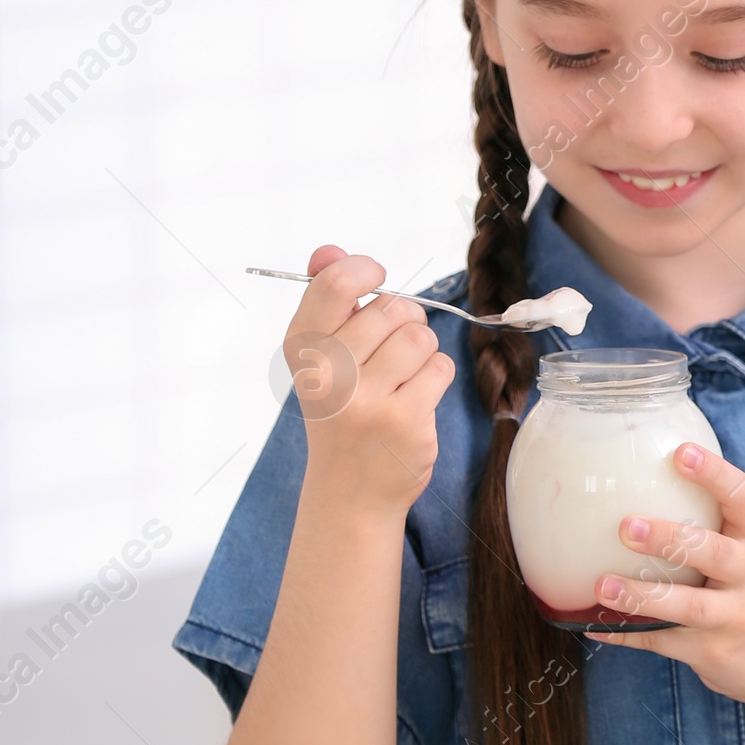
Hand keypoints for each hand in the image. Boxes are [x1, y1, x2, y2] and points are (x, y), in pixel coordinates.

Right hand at [285, 246, 454, 518]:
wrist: (349, 493)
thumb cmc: (341, 413)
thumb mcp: (321, 359)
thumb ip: (327, 300)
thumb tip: (328, 250)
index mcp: (303, 351)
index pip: (336, 283)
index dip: (365, 270)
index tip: (375, 278)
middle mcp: (329, 375)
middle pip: (392, 308)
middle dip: (403, 319)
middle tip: (391, 346)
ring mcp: (368, 402)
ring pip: (421, 336)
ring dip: (422, 349)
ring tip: (404, 373)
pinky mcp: (406, 422)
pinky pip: (440, 367)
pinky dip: (435, 375)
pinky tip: (416, 397)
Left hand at [595, 444, 744, 708]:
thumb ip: (714, 516)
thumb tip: (642, 470)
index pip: (744, 498)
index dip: (715, 474)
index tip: (681, 453)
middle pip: (714, 554)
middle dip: (670, 540)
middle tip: (626, 526)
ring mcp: (734, 618)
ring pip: (689, 607)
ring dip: (642, 596)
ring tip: (602, 586)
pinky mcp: (713, 652)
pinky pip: (664, 642)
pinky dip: (627, 634)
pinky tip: (594, 625)